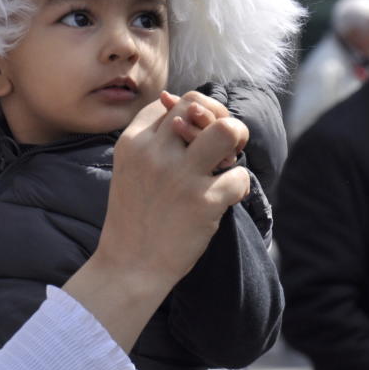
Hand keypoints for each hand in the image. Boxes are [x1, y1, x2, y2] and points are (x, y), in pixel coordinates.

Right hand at [63, 95, 250, 351]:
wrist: (129, 267)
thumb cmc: (135, 217)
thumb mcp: (131, 169)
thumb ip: (154, 140)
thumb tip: (189, 107)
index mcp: (132, 142)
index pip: (171, 102)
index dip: (193, 113)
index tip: (196, 136)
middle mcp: (154, 152)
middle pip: (198, 105)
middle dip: (219, 118)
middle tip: (223, 143)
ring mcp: (179, 176)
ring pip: (227, 130)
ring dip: (237, 140)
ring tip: (229, 161)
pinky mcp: (203, 202)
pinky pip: (240, 176)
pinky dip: (238, 187)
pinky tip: (224, 199)